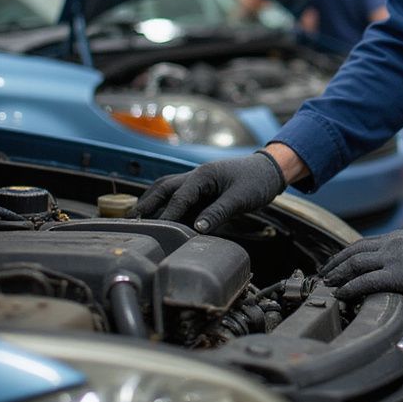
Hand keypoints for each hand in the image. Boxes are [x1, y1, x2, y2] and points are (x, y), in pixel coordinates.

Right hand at [134, 150, 285, 232]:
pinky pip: (181, 200)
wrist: (271, 171)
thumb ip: (218, 212)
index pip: (179, 196)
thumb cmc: (257, 181)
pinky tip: (161, 222)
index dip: (167, 214)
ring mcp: (199, 183)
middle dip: (147, 203)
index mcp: (204, 175)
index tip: (155, 230)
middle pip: (164, 188)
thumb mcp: (240, 198)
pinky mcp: (204, 192)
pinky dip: (168, 209)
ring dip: (153, 203)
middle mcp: (197, 176)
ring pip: (168, 191)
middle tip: (131, 220)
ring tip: (138, 220)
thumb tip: (197, 229)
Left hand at [318, 229, 402, 300]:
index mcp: (397, 238)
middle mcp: (391, 244)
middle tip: (324, 273)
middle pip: (354, 250)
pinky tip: (341, 293)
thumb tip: (402, 270)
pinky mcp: (397, 274)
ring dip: (338, 274)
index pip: (364, 243)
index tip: (336, 262)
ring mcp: (393, 258)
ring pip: (356, 263)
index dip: (347, 253)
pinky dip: (350, 287)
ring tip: (327, 284)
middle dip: (336, 262)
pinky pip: (367, 281)